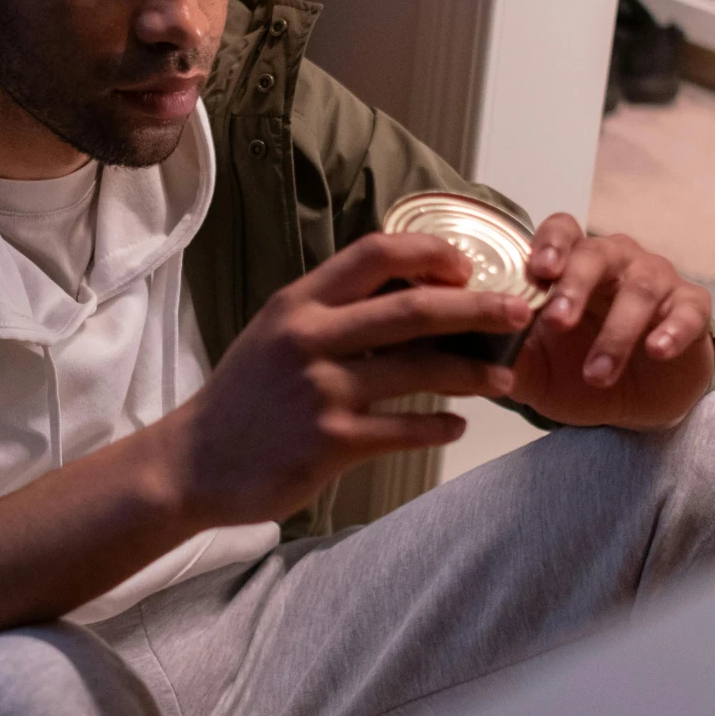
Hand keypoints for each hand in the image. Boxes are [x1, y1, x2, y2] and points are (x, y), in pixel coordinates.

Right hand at [153, 232, 529, 527]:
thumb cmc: (244, 398)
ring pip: (418, 372)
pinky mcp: (329, 442)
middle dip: (477, 309)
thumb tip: (407, 296)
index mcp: (298, 304)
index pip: (374, 254)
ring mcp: (320, 391)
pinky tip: (454, 426)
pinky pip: (403, 431)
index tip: (467, 265)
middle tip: (521, 314)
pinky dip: (436, 428)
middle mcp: (309, 338)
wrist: (193, 462)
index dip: (429, 253)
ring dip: (471, 375)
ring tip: (503, 381)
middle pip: (413, 309)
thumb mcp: (275, 336)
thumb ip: (330, 314)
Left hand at [512, 214, 713, 428]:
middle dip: (575, 287)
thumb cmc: (578, 373)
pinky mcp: (692, 309)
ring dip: (616, 332)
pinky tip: (657, 350)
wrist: (635, 407)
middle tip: (557, 322)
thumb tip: (468, 348)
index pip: (561, 231)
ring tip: (597, 374)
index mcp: (573, 265)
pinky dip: (672, 330)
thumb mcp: (536, 373)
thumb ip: (506, 358)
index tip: (537, 271)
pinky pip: (688, 310)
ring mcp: (656, 282)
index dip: (549, 244)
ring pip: (640, 289)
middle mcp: (616, 262)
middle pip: (597, 254)